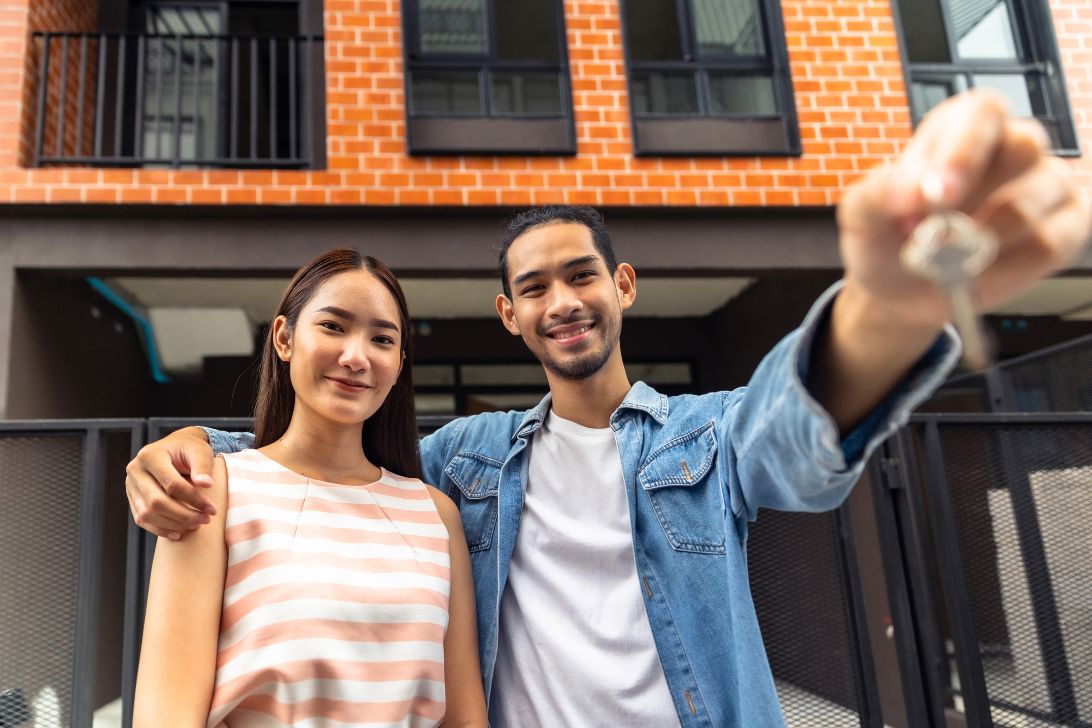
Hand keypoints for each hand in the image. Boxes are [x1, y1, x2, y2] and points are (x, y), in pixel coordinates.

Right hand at [125, 427, 215, 539]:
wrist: (175, 448)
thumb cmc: (189, 449)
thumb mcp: (200, 450)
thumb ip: (202, 466)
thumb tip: (206, 484)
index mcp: (150, 455)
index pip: (172, 484)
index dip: (193, 499)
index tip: (212, 509)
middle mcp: (135, 470)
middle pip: (156, 502)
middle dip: (184, 515)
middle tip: (205, 520)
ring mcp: (130, 485)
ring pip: (147, 514)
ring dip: (173, 525)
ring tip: (196, 525)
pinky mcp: (131, 498)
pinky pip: (142, 520)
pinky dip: (160, 529)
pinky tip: (179, 533)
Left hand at [837, 90, 1090, 331]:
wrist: (900, 290)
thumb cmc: (885, 238)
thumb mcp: (861, 216)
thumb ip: (878, 193)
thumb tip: (913, 191)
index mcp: (961, 126)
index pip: (982, 113)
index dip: (964, 150)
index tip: (936, 194)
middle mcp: (1013, 146)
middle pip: (1025, 146)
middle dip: (976, 200)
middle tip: (935, 238)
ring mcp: (1046, 184)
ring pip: (1030, 208)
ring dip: (978, 247)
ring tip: (944, 262)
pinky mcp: (1068, 226)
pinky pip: (1051, 245)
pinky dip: (1007, 271)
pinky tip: (977, 276)